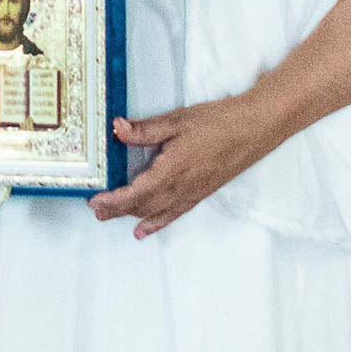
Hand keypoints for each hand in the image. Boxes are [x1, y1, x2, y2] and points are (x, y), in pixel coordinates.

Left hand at [90, 95, 264, 237]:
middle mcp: (181, 188)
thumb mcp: (177, 121)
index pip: (135, 193)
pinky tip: (145, 230)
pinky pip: (174, 214)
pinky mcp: (201, 193)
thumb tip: (117, 129)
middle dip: (116, 210)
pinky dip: (157, 224)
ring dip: (131, 217)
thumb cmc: (220, 122)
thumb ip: (145, 130)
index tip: (95, 200)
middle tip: (96, 209)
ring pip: (156, 212)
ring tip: (111, 218)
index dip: (113, 200)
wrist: (255, 128)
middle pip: (142, 206)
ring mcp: (192, 193)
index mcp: (172, 170)